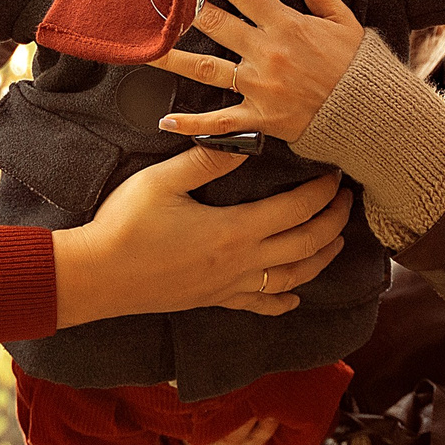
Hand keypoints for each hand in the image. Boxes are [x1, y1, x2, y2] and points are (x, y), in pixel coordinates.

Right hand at [50, 146, 353, 326]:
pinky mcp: (213, 300)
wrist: (96, 277)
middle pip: (306, 246)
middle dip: (334, 223)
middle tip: (348, 201)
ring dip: (321, 259)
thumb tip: (245, 139)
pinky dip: (284, 300)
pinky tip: (295, 297)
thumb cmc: (125, 226)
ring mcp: (229, 287)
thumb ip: (207, 159)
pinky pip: (260, 305)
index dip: (323, 192)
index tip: (336, 174)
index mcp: (234, 231)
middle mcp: (241, 264)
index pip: (297, 210)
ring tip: (337, 242)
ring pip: (293, 279)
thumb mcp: (162, 181)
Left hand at [148, 0, 361, 143]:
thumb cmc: (358, 66)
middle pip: (216, 24)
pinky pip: (220, 123)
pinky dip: (192, 124)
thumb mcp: (342, 17)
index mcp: (288, 24)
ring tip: (145, 52)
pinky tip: (167, 120)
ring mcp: (260, 88)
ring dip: (173, 59)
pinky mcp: (260, 119)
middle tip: (160, 1)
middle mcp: (268, 53)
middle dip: (186, 10)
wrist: (372, 114)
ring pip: (207, 69)